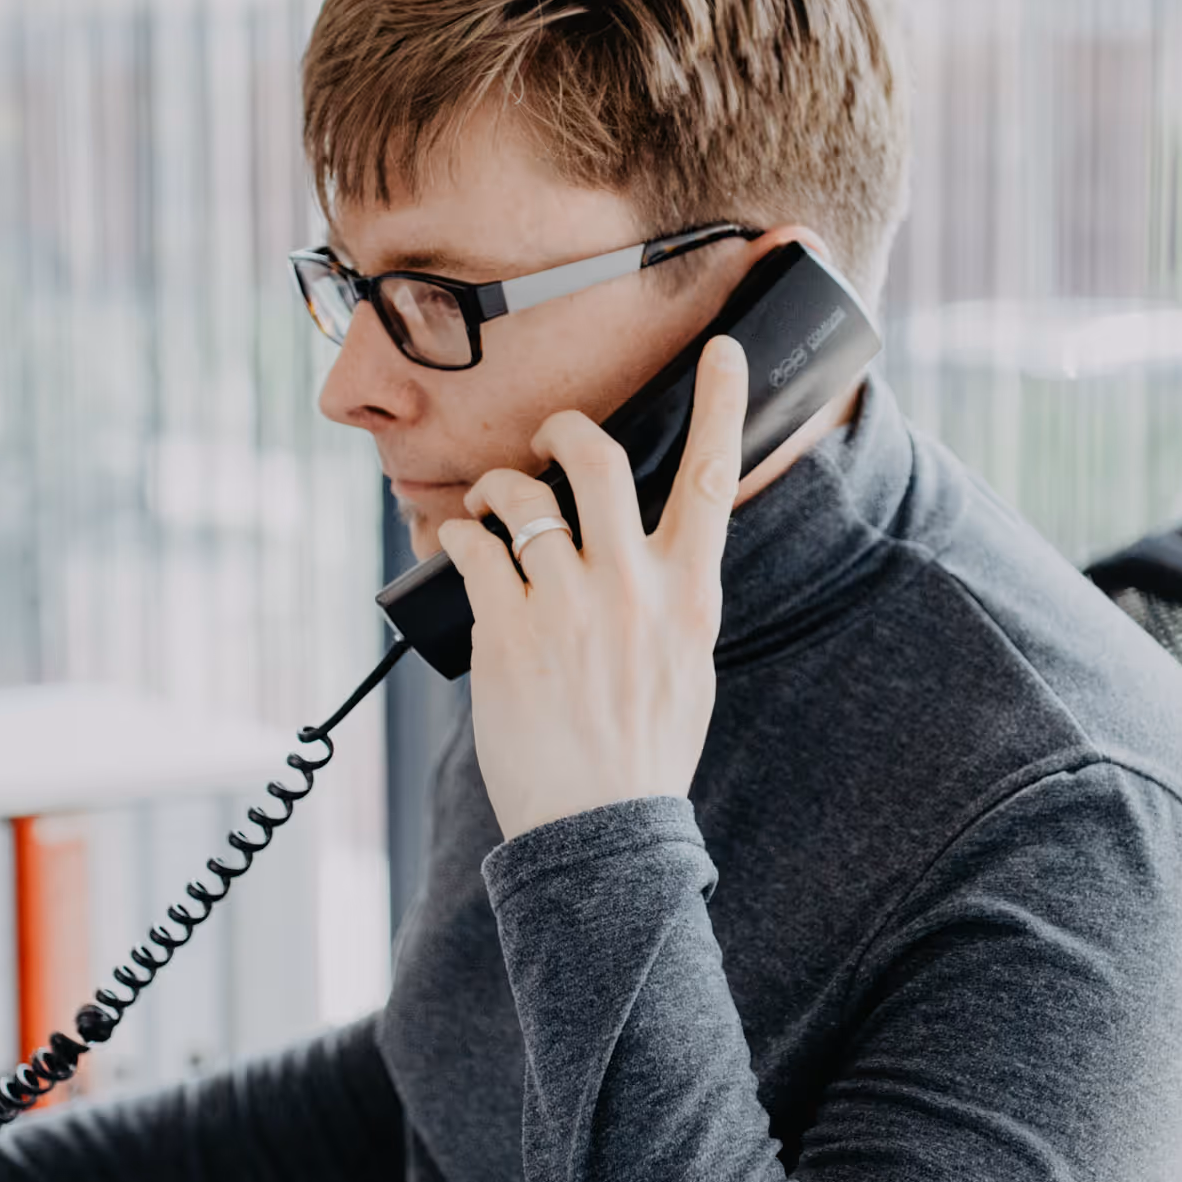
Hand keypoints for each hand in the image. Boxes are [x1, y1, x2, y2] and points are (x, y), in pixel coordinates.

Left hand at [438, 334, 748, 838]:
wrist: (599, 829)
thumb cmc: (641, 754)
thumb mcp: (686, 668)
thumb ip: (671, 601)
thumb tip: (652, 554)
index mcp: (689, 598)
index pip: (714, 481)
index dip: (723, 406)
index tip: (723, 352)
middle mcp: (633, 590)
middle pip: (602, 462)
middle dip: (568, 430)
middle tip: (551, 436)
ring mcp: (568, 607)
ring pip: (526, 497)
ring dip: (501, 487)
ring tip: (491, 504)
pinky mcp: (508, 631)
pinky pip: (475, 548)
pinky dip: (459, 535)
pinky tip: (458, 544)